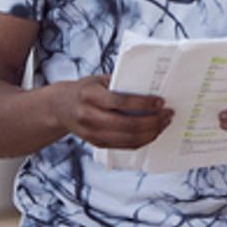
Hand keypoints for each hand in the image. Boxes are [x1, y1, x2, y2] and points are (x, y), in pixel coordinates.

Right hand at [52, 75, 172, 148]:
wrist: (59, 107)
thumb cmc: (84, 90)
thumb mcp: (99, 80)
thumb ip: (120, 82)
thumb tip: (150, 84)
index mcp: (89, 96)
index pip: (120, 102)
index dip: (143, 104)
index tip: (160, 102)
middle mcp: (89, 116)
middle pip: (127, 125)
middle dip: (153, 121)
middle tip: (167, 114)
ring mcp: (92, 133)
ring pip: (128, 139)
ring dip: (151, 133)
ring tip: (164, 123)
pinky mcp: (97, 143)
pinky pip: (124, 146)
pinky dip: (142, 141)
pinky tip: (152, 132)